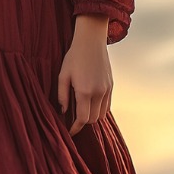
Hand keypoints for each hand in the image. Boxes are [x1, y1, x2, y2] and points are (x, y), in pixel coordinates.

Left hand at [58, 14, 112, 136]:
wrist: (91, 41)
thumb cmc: (74, 56)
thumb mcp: (63, 75)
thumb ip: (62, 96)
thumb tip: (64, 111)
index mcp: (85, 91)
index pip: (83, 119)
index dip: (76, 128)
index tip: (70, 132)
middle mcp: (98, 92)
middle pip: (93, 119)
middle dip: (83, 123)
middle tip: (73, 120)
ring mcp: (107, 89)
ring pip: (102, 114)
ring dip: (92, 117)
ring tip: (82, 112)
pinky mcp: (111, 85)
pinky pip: (107, 105)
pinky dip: (99, 109)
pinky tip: (91, 105)